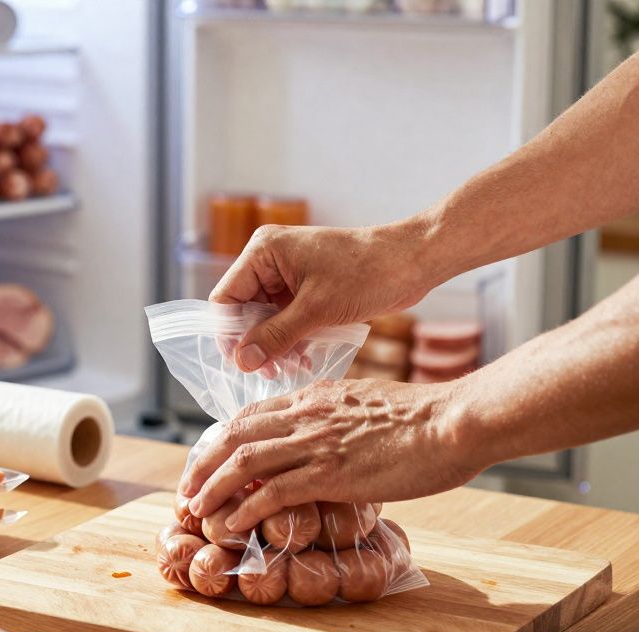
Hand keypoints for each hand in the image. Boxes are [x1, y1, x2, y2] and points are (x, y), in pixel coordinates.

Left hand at [179, 378, 482, 532]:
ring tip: (196, 508)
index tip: (209, 460)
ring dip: (213, 487)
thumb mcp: (370, 405)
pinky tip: (232, 523)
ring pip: (244, 461)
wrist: (454, 421)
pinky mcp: (330, 472)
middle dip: (203, 463)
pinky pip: (273, 491)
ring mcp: (316, 442)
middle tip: (189, 488)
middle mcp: (307, 414)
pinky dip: (245, 508)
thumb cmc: (426, 418)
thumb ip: (341, 417)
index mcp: (316, 396)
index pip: (252, 414)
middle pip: (235, 434)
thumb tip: (332, 437)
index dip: (223, 439)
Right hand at [210, 221, 434, 371]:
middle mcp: (271, 260)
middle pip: (245, 310)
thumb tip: (242, 362)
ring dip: (276, 345)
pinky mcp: (307, 288)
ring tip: (291, 368)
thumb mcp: (316, 310)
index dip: (230, 333)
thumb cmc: (366, 274)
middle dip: (257, 342)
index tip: (243, 365)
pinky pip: (287, 318)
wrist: (412, 262)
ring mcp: (289, 274)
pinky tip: (304, 360)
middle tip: (271, 372)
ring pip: (266, 318)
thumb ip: (275, 337)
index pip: (227, 298)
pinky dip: (292, 339)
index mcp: (264, 251)